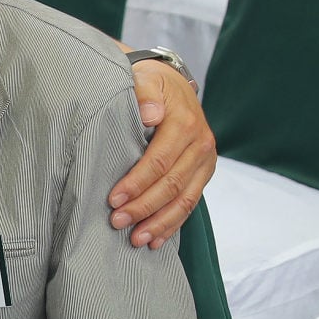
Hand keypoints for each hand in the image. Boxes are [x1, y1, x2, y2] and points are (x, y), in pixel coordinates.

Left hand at [110, 58, 214, 249]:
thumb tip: (150, 114)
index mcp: (185, 122)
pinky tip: (156, 240)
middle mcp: (201, 144)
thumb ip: (146, 93)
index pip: (159, 161)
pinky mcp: (203, 172)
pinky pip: (190, 202)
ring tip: (136, 240)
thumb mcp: (146, 78)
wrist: (173, 85)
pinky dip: (173, 224)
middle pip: (171, 184)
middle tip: (117, 223)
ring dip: (160, 223)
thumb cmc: (152, 84)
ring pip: (185, 199)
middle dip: (144, 207)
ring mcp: (204, 160)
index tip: (113, 200)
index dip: (137, 183)